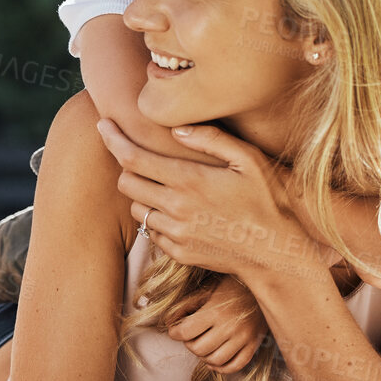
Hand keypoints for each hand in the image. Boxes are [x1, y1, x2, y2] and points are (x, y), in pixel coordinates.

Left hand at [100, 119, 311, 279]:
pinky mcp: (179, 253)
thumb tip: (176, 129)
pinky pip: (152, 232)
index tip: (103, 125)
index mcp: (190, 180)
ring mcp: (176, 233)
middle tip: (143, 160)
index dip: (112, 139)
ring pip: (136, 209)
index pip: (133, 158)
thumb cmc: (268, 201)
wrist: (277, 254)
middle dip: (128, 168)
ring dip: (142, 195)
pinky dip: (158, 219)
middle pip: (126, 183)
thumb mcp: (250, 160)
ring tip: (168, 188)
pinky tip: (182, 213)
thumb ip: (211, 139)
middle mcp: (176, 207)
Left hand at [169, 279, 266, 373]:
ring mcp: (244, 338)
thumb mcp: (207, 289)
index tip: (174, 331)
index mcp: (215, 311)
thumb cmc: (231, 284)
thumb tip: (169, 321)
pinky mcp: (254, 344)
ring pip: (216, 360)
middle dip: (189, 344)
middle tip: (189, 336)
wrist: (264, 283)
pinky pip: (236, 366)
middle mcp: (230, 327)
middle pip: (199, 349)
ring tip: (202, 346)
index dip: (175, 333)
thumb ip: (187, 305)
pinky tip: (214, 360)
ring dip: (204, 357)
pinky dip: (222, 368)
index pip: (186, 332)